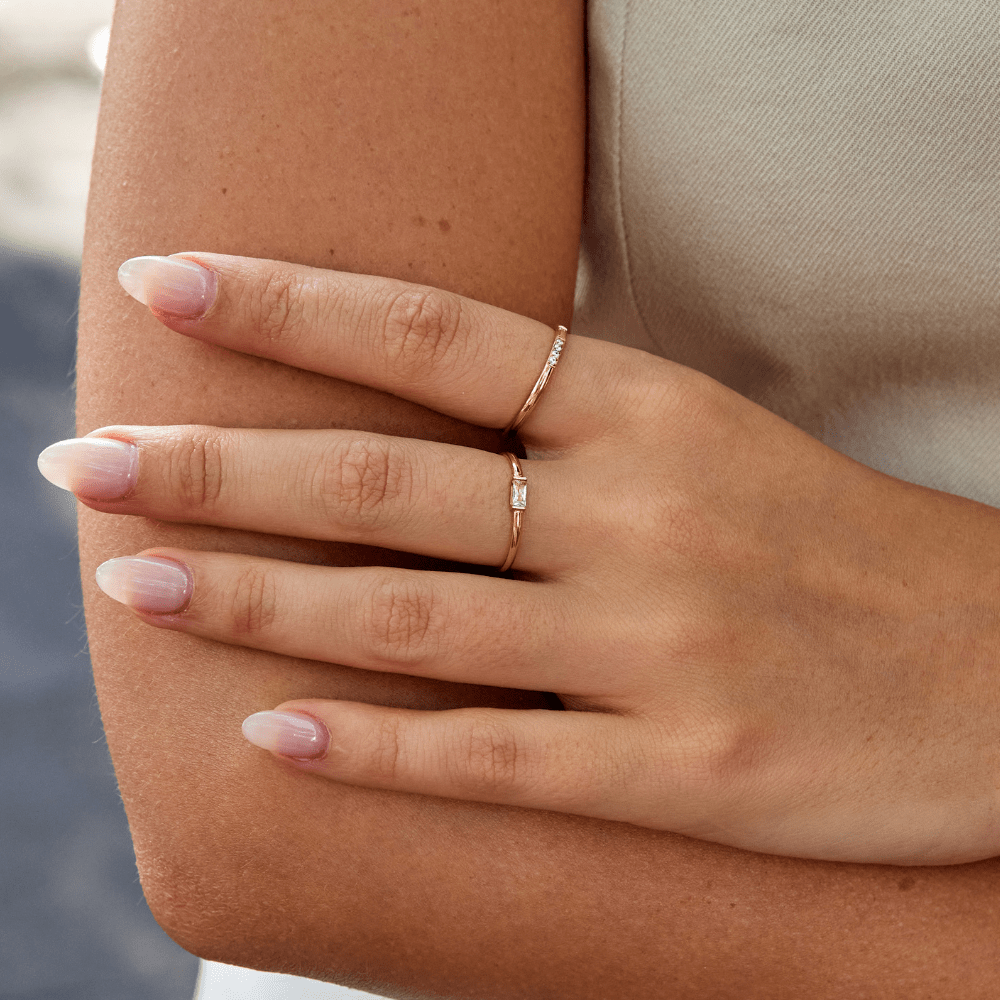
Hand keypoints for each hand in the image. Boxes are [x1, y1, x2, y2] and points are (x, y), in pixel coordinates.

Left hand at [41, 253, 999, 864]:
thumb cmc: (837, 548)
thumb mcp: (707, 440)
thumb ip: (568, 428)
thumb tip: (414, 415)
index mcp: (648, 416)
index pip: (432, 337)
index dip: (288, 305)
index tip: (164, 284)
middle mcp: (638, 518)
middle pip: (384, 478)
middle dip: (218, 462)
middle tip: (84, 458)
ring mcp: (657, 649)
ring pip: (411, 618)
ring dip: (253, 602)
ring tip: (130, 584)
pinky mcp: (684, 771)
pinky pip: (497, 758)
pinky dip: (376, 750)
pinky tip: (270, 738)